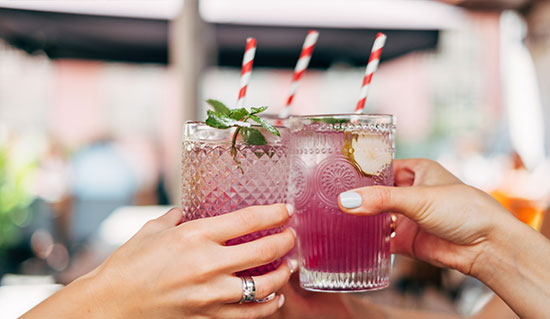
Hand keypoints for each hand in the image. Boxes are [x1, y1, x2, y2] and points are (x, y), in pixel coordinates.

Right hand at [25, 204, 294, 318]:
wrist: (111, 305)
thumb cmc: (127, 264)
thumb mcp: (151, 231)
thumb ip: (175, 217)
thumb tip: (187, 211)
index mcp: (194, 236)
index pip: (247, 220)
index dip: (273, 214)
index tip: (286, 211)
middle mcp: (208, 264)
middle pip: (263, 251)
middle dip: (285, 241)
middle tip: (292, 236)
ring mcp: (210, 294)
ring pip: (263, 286)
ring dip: (282, 275)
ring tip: (289, 267)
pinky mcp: (209, 316)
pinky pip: (249, 314)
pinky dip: (267, 306)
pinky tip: (274, 297)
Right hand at [338, 158, 549, 317]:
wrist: (486, 246)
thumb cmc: (465, 210)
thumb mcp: (419, 198)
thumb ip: (381, 200)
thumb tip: (347, 201)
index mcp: (416, 170)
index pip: (379, 167)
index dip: (359, 172)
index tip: (334, 175)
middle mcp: (410, 192)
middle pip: (375, 193)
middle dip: (356, 197)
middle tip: (328, 197)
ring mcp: (408, 217)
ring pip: (376, 216)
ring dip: (360, 219)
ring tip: (334, 217)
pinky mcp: (407, 240)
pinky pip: (381, 240)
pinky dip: (368, 241)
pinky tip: (351, 239)